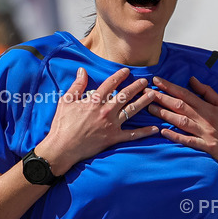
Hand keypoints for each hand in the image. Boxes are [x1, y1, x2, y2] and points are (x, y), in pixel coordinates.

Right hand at [38, 67, 158, 173]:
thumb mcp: (66, 101)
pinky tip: (155, 128)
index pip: (110, 84)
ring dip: (144, 102)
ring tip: (153, 95)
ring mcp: (112, 125)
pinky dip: (144, 132)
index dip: (120, 76)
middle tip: (146, 81)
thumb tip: (82, 71)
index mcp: (94, 101)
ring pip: (132, 110)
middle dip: (136, 86)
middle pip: (125, 95)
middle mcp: (106, 111)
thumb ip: (77, 85)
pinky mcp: (114, 138)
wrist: (63, 148)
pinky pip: (132, 135)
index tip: (127, 71)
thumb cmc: (62, 124)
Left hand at [147, 75, 217, 172]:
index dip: (170, 87)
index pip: (187, 94)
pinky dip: (176, 136)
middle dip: (162, 98)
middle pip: (181, 106)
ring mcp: (207, 133)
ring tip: (150, 108)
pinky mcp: (208, 147)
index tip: (156, 81)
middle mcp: (207, 119)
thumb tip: (192, 79)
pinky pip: (189, 141)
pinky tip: (163, 132)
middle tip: (146, 92)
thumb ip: (208, 92)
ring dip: (165, 114)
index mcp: (210, 108)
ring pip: (182, 121)